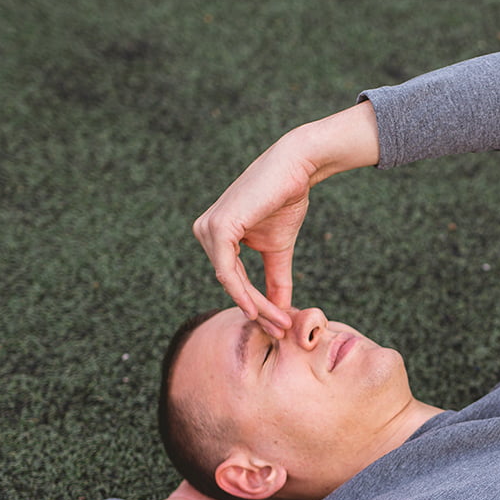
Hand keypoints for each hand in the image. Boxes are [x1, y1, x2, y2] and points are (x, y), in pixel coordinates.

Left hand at [192, 101, 380, 337]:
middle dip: (257, 310)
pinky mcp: (217, 228)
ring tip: (281, 322)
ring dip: (256, 306)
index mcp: (214, 235)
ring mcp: (207, 229)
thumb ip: (275, 278)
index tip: (279, 325)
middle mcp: (204, 232)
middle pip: (231, 285)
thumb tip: (281, 310)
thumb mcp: (277, 249)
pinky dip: (245, 293)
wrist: (295, 168)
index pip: (233, 279)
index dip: (256, 305)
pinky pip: (229, 273)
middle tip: (281, 330)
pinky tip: (260, 309)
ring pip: (230, 283)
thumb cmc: (285, 200)